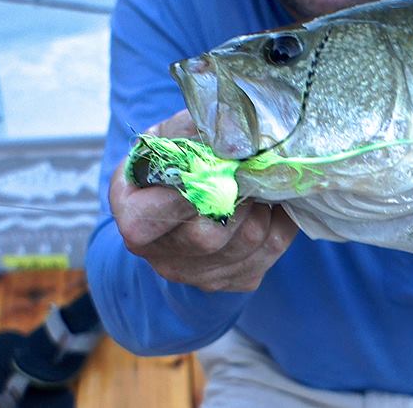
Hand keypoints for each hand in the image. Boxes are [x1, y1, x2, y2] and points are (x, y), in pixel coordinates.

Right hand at [110, 110, 298, 291]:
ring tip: (259, 182)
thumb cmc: (178, 157)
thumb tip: (233, 138)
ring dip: (262, 207)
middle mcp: (159, 255)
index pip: (148, 221)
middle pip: (206, 237)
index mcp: (133, 217)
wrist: (192, 190)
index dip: (184, 196)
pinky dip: (279, 221)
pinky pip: (269, 252)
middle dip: (236, 198)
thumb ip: (195, 132)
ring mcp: (196, 274)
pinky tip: (271, 203)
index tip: (213, 168)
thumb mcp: (175, 135)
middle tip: (249, 169)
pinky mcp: (231, 280)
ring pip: (246, 244)